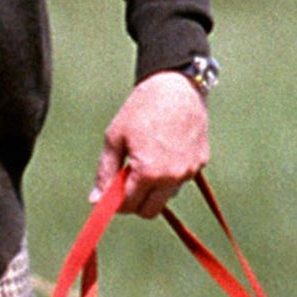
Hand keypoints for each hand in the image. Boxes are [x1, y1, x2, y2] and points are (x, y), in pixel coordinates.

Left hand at [93, 71, 210, 219]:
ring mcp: (189, 171)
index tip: (110, 193)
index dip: (116, 202)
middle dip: (135, 202)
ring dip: (153, 188)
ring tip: (146, 158)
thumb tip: (96, 200)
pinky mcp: (200, 162)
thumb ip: (105, 172)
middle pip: (150, 211)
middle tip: (126, 181)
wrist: (176, 85)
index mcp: (150, 173)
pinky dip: (169, 174)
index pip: (129, 206)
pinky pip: (180, 179)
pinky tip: (163, 150)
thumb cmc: (143, 108)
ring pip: (166, 196)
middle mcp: (173, 177)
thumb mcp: (115, 139)